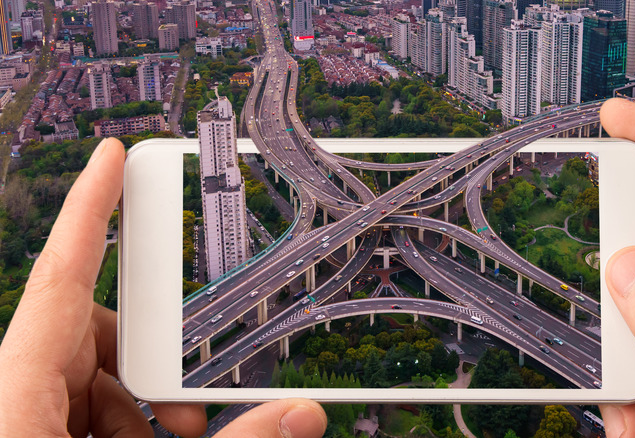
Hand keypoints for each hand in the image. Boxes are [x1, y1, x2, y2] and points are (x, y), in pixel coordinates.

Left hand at [0, 138, 327, 437]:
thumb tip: (302, 414)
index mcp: (15, 398)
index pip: (60, 278)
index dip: (89, 209)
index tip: (109, 155)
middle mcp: (11, 398)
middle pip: (85, 332)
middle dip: (151, 356)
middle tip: (190, 401)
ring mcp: (18, 418)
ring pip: (86, 375)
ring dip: (141, 402)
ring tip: (181, 437)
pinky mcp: (27, 434)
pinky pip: (78, 408)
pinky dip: (122, 421)